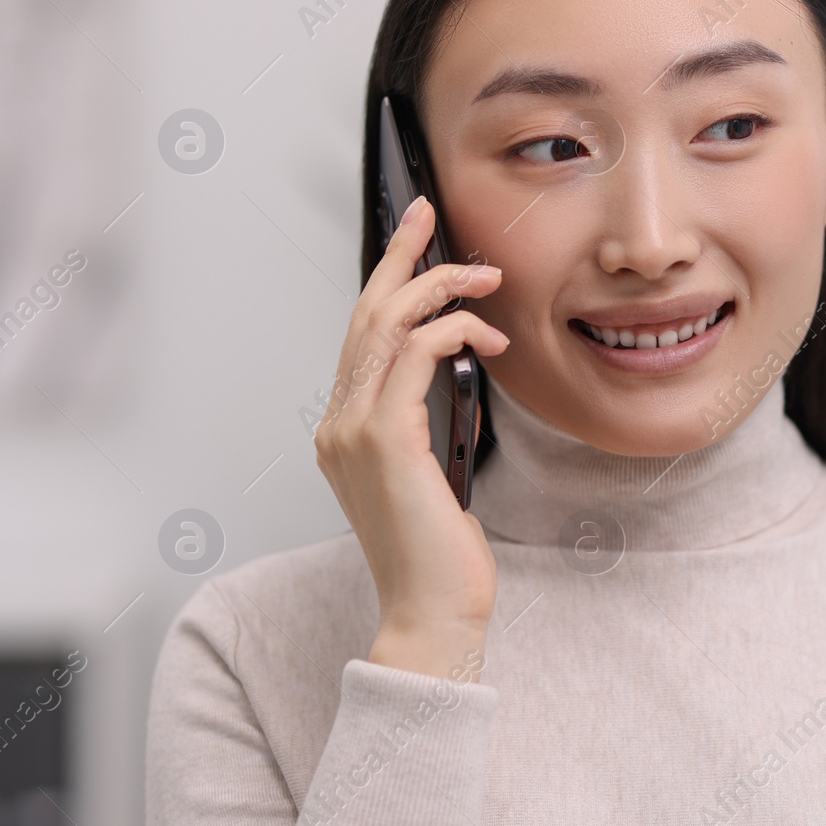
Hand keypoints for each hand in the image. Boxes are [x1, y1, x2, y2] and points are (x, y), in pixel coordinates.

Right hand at [314, 196, 509, 679]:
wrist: (432, 613)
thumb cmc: (440, 554)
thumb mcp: (432, 475)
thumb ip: (427, 425)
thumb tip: (458, 374)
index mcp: (344, 432)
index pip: (362, 337)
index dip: (388, 281)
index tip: (417, 241)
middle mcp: (338, 425)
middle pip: (364, 315)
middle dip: (401, 256)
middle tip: (431, 212)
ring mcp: (353, 432)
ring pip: (386, 325)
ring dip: (440, 288)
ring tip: (486, 277)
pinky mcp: (385, 441)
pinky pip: (414, 358)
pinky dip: (452, 332)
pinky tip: (487, 336)